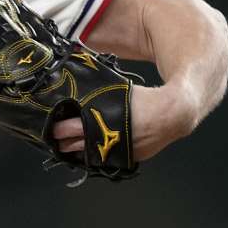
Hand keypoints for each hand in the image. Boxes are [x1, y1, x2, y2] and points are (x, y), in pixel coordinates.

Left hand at [52, 83, 195, 161]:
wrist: (175, 114)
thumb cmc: (145, 99)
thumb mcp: (117, 88)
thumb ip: (97, 87)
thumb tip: (80, 70)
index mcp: (104, 121)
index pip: (71, 129)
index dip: (60, 129)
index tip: (53, 127)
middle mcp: (111, 140)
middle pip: (78, 145)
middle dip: (66, 142)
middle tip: (56, 138)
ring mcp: (121, 151)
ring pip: (92, 155)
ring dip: (81, 150)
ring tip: (68, 147)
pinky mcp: (130, 158)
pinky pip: (108, 158)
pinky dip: (99, 154)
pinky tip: (91, 151)